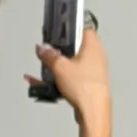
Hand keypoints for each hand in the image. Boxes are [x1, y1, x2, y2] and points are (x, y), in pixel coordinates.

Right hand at [30, 22, 111, 136]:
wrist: (92, 112)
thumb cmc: (82, 86)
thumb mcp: (59, 67)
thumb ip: (49, 55)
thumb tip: (42, 48)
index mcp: (92, 46)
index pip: (82, 27)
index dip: (69, 24)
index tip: (56, 25)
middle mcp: (95, 56)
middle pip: (74, 45)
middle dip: (58, 48)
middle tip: (46, 49)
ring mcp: (93, 70)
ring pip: (71, 62)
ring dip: (56, 64)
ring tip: (42, 68)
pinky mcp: (88, 83)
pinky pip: (70, 76)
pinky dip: (58, 77)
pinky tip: (41, 84)